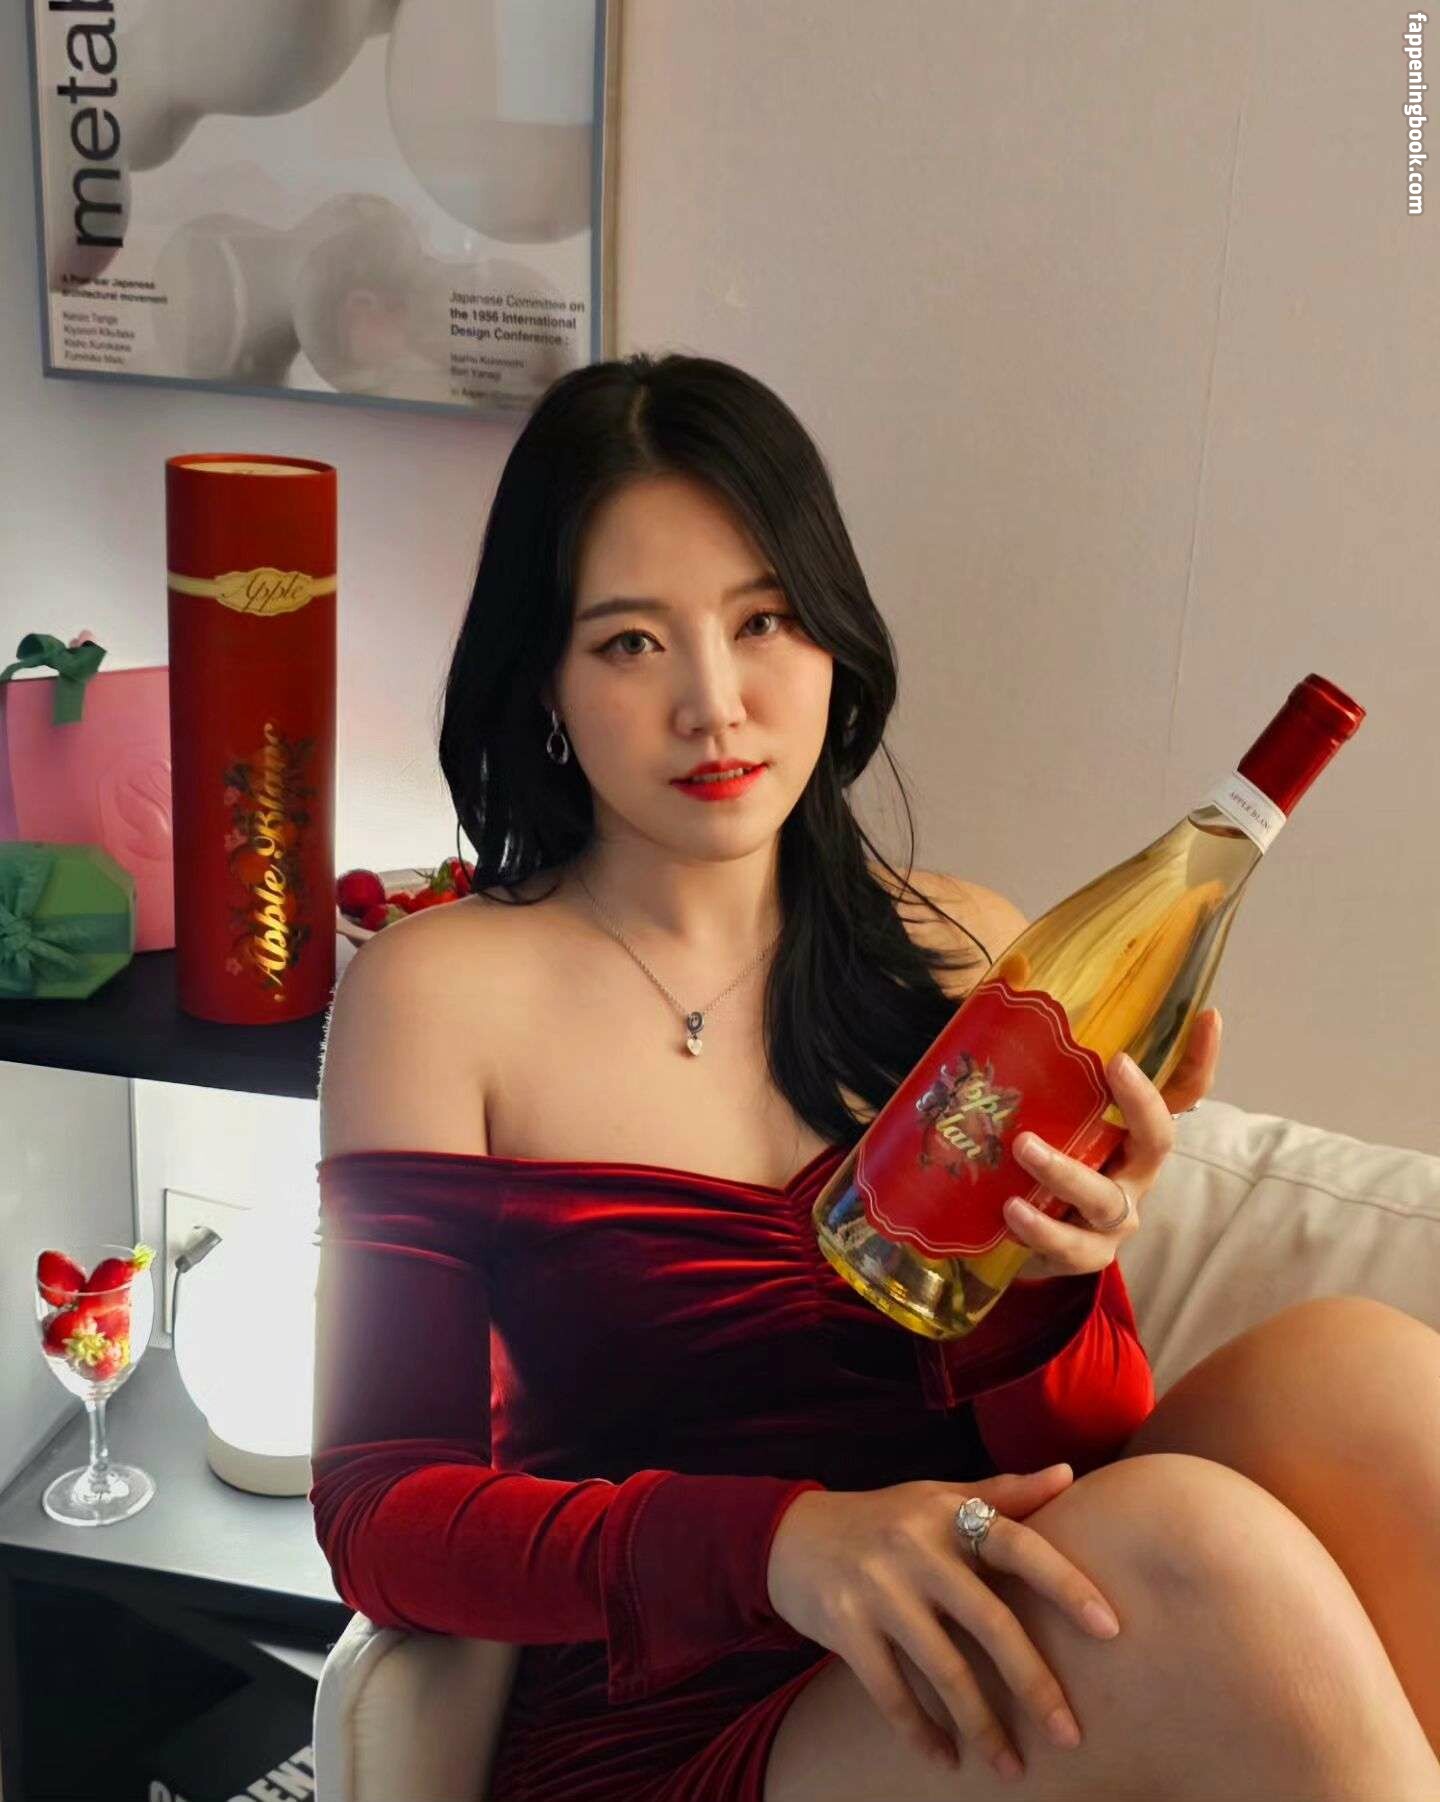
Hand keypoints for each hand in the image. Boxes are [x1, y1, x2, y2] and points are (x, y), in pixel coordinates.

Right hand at [765, 1466, 1122, 1778]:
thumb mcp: (937, 1498)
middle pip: (989, 1620)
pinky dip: (920, 1732)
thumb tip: (1068, 1474)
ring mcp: (878, 1588)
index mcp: (948, 1514)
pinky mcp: (843, 1626)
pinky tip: (945, 1760)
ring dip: (982, 1724)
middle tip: (1071, 1734)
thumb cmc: (883, 1518)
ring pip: (943, 1668)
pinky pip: (890, 1691)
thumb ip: (1001, 1492)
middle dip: (1033, 1682)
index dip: (1066, 1583)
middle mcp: (916, 1548)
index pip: (1018, 1545)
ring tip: (1013, 1767)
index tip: (1111, 1628)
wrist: (788, 1533)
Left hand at [1004, 1008, 1222, 1281]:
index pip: (1181, 1092)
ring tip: (1024, 1147)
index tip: (1208, 1015)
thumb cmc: (1047, 1155)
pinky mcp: (1085, 1254)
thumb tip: (1019, 968)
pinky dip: (1042, 1228)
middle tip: (1115, 1065)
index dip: (1199, 1057)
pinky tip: (1012, 1208)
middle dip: (1142, 1103)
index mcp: (1134, 1133)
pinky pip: (1071, 1246)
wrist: (1025, 1238)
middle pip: (1159, 1139)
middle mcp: (1135, 1172)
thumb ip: (1038, 1054)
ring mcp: (1115, 1218)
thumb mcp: (1048, 1108)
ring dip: (1065, 1171)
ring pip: (1103, 1196)